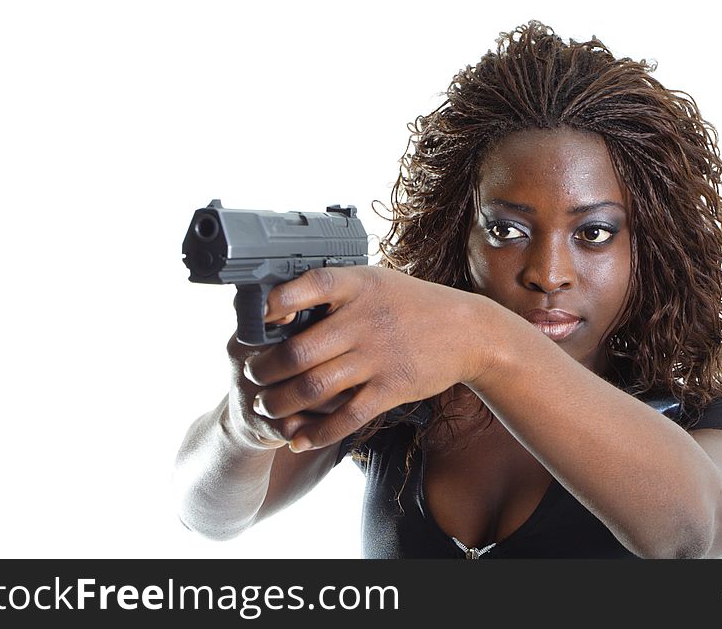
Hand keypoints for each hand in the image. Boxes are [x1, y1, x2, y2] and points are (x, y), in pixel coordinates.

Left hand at [242, 266, 489, 450]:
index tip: (256, 321)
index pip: (309, 287)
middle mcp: (365, 321)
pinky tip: (298, 439)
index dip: (275, 303)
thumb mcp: (375, 281)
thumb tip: (281, 307)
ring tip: (267, 406)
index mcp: (358, 286)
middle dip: (264, 369)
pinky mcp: (391, 388)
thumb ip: (335, 292)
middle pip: (298, 352)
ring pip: (314, 388)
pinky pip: (346, 417)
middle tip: (253, 375)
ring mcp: (378, 357)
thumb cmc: (413, 304)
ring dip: (281, 403)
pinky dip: (317, 433)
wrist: (468, 332)